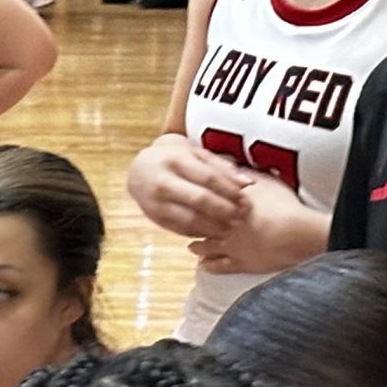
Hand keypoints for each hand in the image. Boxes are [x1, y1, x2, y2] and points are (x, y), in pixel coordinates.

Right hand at [127, 133, 249, 238]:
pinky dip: (200, 232)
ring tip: (231, 228)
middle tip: (241, 217)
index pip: (209, 178)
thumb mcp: (195, 154)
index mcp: (175, 160)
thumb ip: (221, 167)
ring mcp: (155, 202)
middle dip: (225, 210)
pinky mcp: (154, 218)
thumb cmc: (174, 159)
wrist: (138, 170)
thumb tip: (248, 184)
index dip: (230, 191)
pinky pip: (180, 229)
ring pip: (190, 219)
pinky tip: (213, 231)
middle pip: (200, 200)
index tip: (246, 200)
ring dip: (214, 226)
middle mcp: (162, 182)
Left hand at [189, 170, 313, 274]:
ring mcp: (232, 246)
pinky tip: (204, 265)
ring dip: (198, 247)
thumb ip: (246, 176)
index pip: (207, 205)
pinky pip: (219, 266)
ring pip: (207, 247)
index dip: (197, 206)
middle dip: (193, 228)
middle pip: (202, 227)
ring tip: (192, 246)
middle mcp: (226, 226)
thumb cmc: (283, 206)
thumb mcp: (266, 182)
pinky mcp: (241, 263)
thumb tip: (233, 169)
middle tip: (185, 228)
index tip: (189, 205)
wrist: (295, 233)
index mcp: (230, 205)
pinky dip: (209, 265)